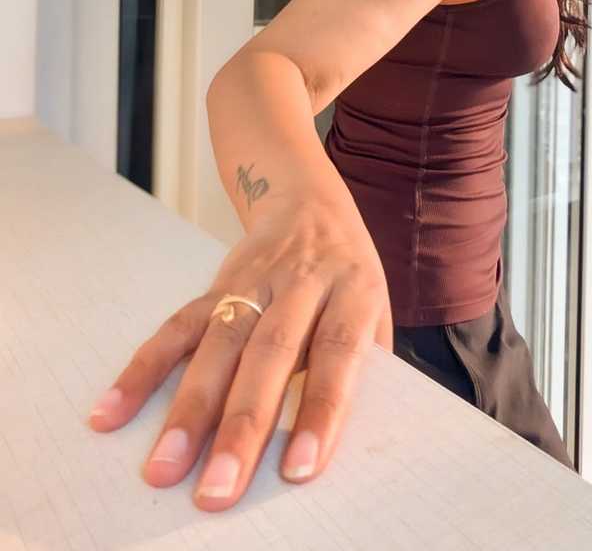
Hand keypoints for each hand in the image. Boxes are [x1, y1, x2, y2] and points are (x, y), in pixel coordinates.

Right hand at [87, 196, 392, 510]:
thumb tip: (339, 436)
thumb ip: (364, 365)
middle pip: (270, 353)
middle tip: (219, 487)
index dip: (319, 410)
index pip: (337, 352)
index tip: (299, 470)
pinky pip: (178, 326)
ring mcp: (254, 281)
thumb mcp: (377, 310)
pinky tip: (114, 410)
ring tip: (164, 465)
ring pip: (219, 343)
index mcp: (354, 290)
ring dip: (189, 408)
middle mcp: (302, 282)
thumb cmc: (349, 277)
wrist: (309, 205)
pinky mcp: (216, 284)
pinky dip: (144, 368)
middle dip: (242, 424)